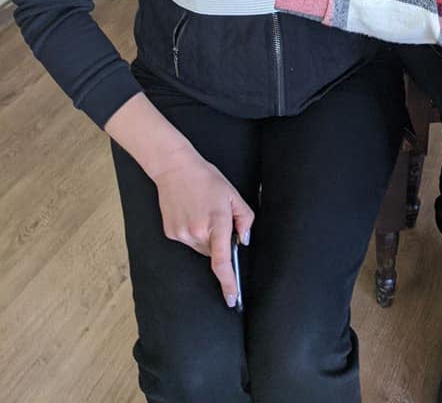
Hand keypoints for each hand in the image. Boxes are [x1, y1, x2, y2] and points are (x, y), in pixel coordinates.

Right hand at [152, 143, 253, 308]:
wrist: (175, 168)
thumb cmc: (207, 179)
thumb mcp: (233, 194)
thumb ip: (245, 219)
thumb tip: (243, 241)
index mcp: (216, 223)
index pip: (222, 262)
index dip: (229, 283)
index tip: (232, 299)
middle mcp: (197, 232)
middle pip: (213, 252)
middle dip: (219, 242)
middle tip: (217, 217)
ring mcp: (181, 234)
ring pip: (200, 248)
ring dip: (206, 237)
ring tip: (202, 211)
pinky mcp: (170, 233)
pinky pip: (188, 241)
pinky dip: (193, 232)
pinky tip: (190, 212)